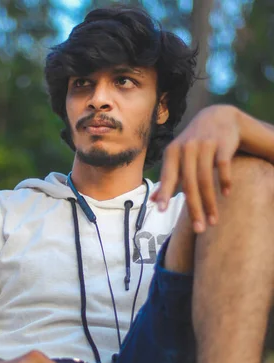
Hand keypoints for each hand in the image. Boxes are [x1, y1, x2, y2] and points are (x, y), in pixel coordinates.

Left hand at [151, 105, 240, 232]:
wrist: (218, 116)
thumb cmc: (194, 143)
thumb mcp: (177, 157)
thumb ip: (167, 178)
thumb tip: (152, 201)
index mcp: (172, 152)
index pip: (168, 177)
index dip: (164, 193)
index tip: (161, 211)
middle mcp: (187, 147)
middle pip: (189, 184)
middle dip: (194, 209)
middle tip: (199, 229)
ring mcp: (205, 144)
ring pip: (206, 179)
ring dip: (210, 203)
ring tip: (213, 221)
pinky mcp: (223, 143)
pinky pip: (223, 166)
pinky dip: (225, 182)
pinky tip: (226, 194)